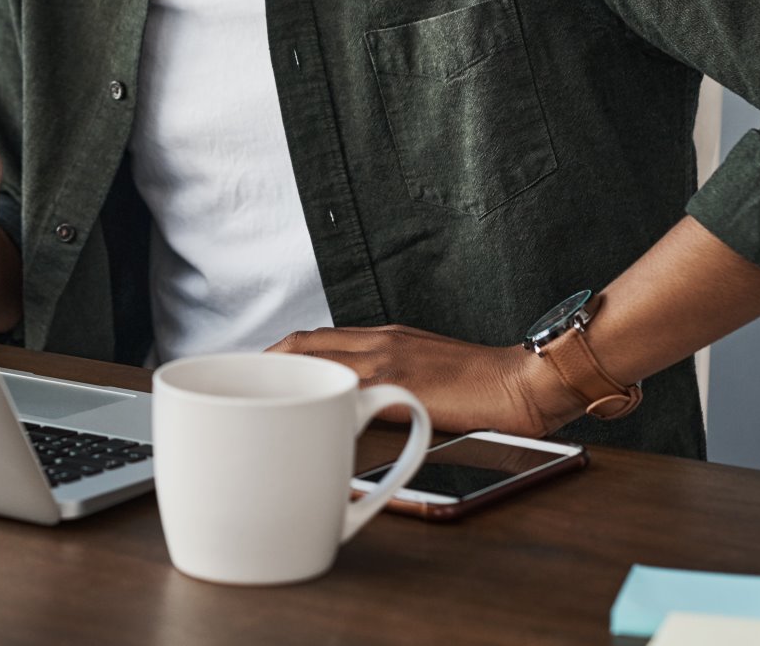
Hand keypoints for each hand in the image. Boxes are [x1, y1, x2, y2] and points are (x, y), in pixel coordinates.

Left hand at [268, 324, 581, 436]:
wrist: (526, 381)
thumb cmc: (484, 383)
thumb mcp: (427, 370)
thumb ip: (390, 380)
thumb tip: (356, 407)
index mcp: (383, 337)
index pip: (314, 338)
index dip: (277, 353)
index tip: (250, 373)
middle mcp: (379, 341)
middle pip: (303, 343)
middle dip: (263, 363)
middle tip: (233, 388)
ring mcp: (387, 360)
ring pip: (315, 358)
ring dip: (280, 377)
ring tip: (250, 402)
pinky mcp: (400, 386)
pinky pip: (346, 389)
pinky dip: (316, 400)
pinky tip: (298, 421)